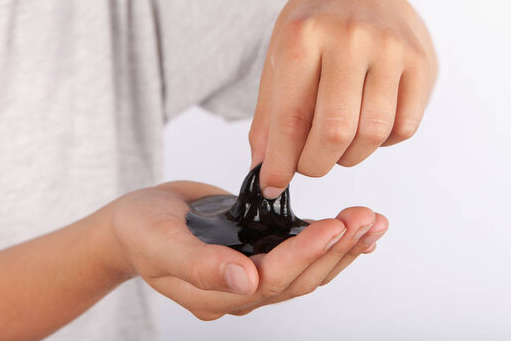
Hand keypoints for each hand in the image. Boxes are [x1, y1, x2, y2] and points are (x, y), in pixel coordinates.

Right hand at [109, 181, 387, 319]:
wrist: (137, 221)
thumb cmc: (141, 228)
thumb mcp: (159, 242)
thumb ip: (198, 264)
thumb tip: (245, 281)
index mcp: (216, 293)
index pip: (271, 280)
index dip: (305, 254)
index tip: (335, 227)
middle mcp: (241, 290)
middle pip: (299, 278)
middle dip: (336, 249)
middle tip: (366, 218)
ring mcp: (252, 274)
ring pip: (308, 270)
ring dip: (343, 247)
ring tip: (373, 221)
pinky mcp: (260, 253)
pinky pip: (301, 256)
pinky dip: (331, 244)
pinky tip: (357, 233)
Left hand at [250, 0, 437, 197]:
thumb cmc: (312, 29)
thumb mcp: (278, 62)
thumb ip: (270, 118)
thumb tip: (265, 171)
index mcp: (303, 36)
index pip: (291, 117)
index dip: (281, 162)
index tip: (273, 186)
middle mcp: (350, 37)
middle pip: (335, 132)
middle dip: (315, 165)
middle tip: (307, 165)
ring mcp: (391, 48)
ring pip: (372, 134)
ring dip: (349, 156)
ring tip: (335, 144)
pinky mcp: (421, 62)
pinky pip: (404, 128)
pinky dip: (382, 142)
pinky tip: (366, 124)